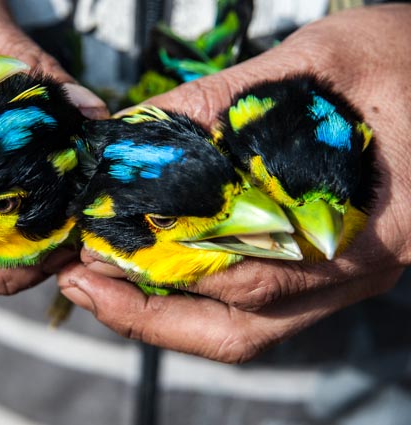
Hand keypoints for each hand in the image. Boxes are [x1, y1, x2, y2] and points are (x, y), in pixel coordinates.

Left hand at [58, 4, 410, 361]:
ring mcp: (339, 277)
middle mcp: (351, 272)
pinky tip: (154, 272)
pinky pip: (253, 307)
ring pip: (242, 329)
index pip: (243, 274)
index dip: (161, 270)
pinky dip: (195, 298)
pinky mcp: (326, 267)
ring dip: (165, 316)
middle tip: (80, 283)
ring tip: (100, 285)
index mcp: (366, 230)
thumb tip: (137, 130)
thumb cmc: (410, 60)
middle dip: (146, 314)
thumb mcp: (319, 62)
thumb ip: (223, 100)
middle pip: (236, 329)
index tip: (95, 254)